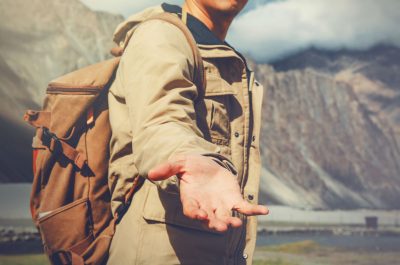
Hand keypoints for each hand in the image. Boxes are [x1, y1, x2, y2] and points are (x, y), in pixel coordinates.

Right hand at [148, 154, 268, 231]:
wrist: (207, 164)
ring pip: (226, 217)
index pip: (191, 210)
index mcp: (191, 199)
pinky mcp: (234, 200)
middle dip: (215, 224)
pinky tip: (264, 211)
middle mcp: (206, 206)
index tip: (200, 216)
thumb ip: (167, 168)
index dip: (195, 214)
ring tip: (236, 223)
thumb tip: (150, 173)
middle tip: (221, 227)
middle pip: (210, 219)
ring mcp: (221, 205)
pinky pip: (245, 208)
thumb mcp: (179, 162)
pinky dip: (254, 210)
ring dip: (231, 221)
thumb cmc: (191, 165)